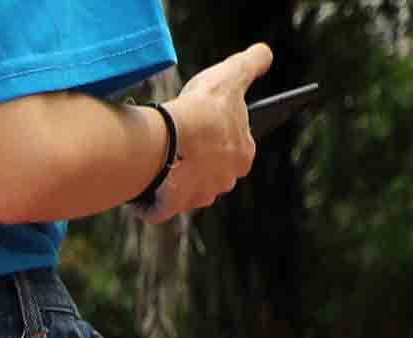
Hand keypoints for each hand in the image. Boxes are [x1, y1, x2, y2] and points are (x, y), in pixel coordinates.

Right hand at [145, 42, 271, 220]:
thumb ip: (253, 62)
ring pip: (186, 188)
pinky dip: (153, 194)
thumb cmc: (203, 109)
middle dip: (198, 160)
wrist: (168, 137)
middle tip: (181, 138)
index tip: (202, 124)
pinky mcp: (168, 209)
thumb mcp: (232, 74)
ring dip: (176, 176)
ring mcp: (196, 198)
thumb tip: (265, 53)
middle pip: (212, 172)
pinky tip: (147, 176)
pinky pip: (159, 205)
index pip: (235, 148)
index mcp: (243, 157)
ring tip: (162, 156)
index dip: (218, 134)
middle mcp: (224, 183)